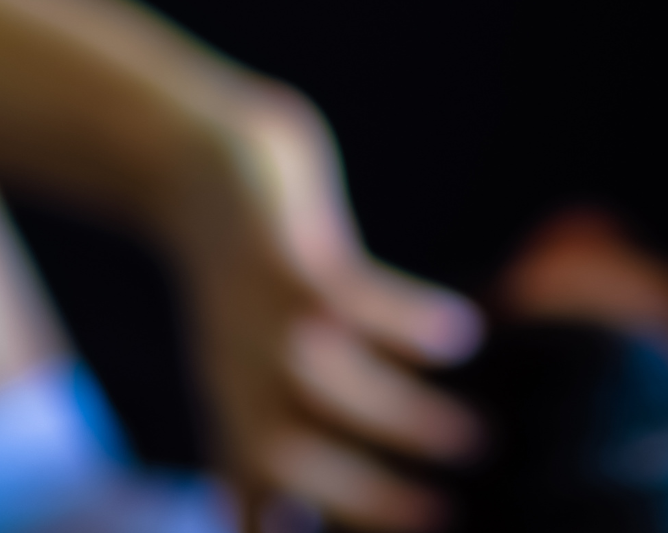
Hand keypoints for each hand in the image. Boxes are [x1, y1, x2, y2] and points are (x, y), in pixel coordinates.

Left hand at [177, 87, 482, 531]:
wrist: (193, 172)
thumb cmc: (242, 289)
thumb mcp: (245, 371)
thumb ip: (263, 449)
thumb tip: (285, 523)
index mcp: (235, 407)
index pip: (258, 491)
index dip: (288, 529)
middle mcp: (240, 372)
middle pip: (284, 455)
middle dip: (363, 496)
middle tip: (442, 515)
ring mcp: (258, 314)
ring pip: (323, 383)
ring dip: (400, 416)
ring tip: (474, 438)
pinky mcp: (281, 254)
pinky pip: (346, 297)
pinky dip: (404, 322)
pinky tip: (462, 334)